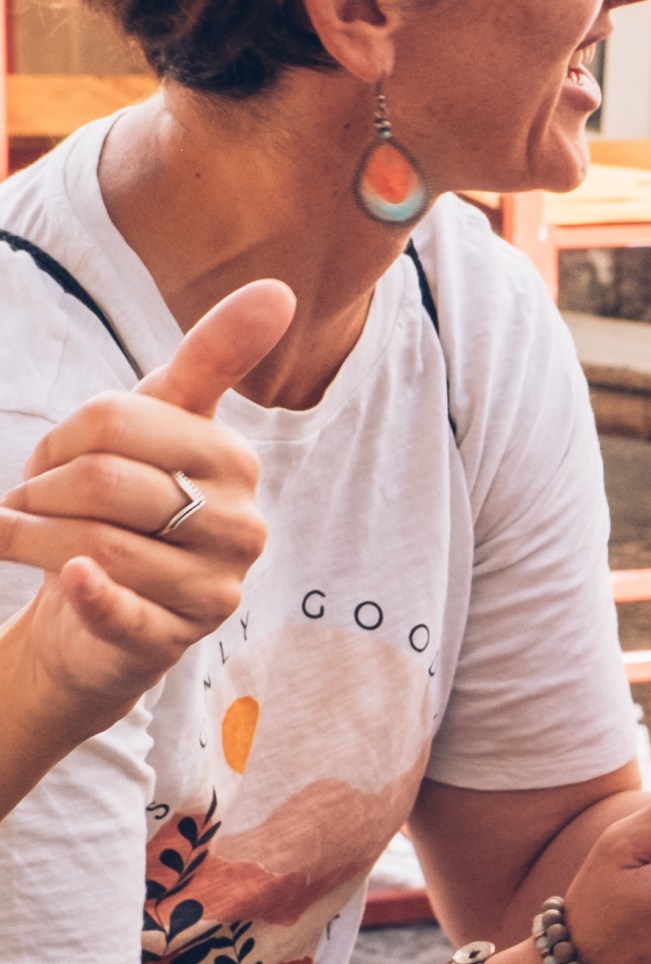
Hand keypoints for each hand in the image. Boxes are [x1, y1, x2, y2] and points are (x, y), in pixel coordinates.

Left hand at [0, 279, 292, 726]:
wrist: (103, 607)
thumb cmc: (130, 506)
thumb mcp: (161, 426)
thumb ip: (215, 357)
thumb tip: (278, 290)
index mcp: (236, 462)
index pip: (118, 421)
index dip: (61, 435)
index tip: (53, 455)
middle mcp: (240, 527)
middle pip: (103, 482)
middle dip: (40, 489)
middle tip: (29, 502)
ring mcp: (213, 588)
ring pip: (96, 543)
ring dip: (30, 537)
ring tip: (21, 536)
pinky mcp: (176, 640)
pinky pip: (124, 610)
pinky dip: (89, 593)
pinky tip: (72, 579)